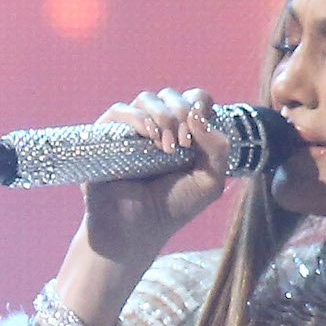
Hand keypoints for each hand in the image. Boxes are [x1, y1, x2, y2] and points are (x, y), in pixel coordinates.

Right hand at [81, 87, 233, 257]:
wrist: (136, 229)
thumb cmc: (172, 208)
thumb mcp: (210, 181)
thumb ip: (219, 148)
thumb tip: (196, 113)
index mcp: (184, 133)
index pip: (195, 100)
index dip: (200, 108)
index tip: (197, 137)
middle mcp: (158, 127)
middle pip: (172, 96)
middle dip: (181, 113)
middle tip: (182, 145)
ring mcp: (131, 130)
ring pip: (147, 99)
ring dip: (163, 116)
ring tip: (165, 147)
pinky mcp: (106, 136)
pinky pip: (119, 110)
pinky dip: (137, 118)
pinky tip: (149, 137)